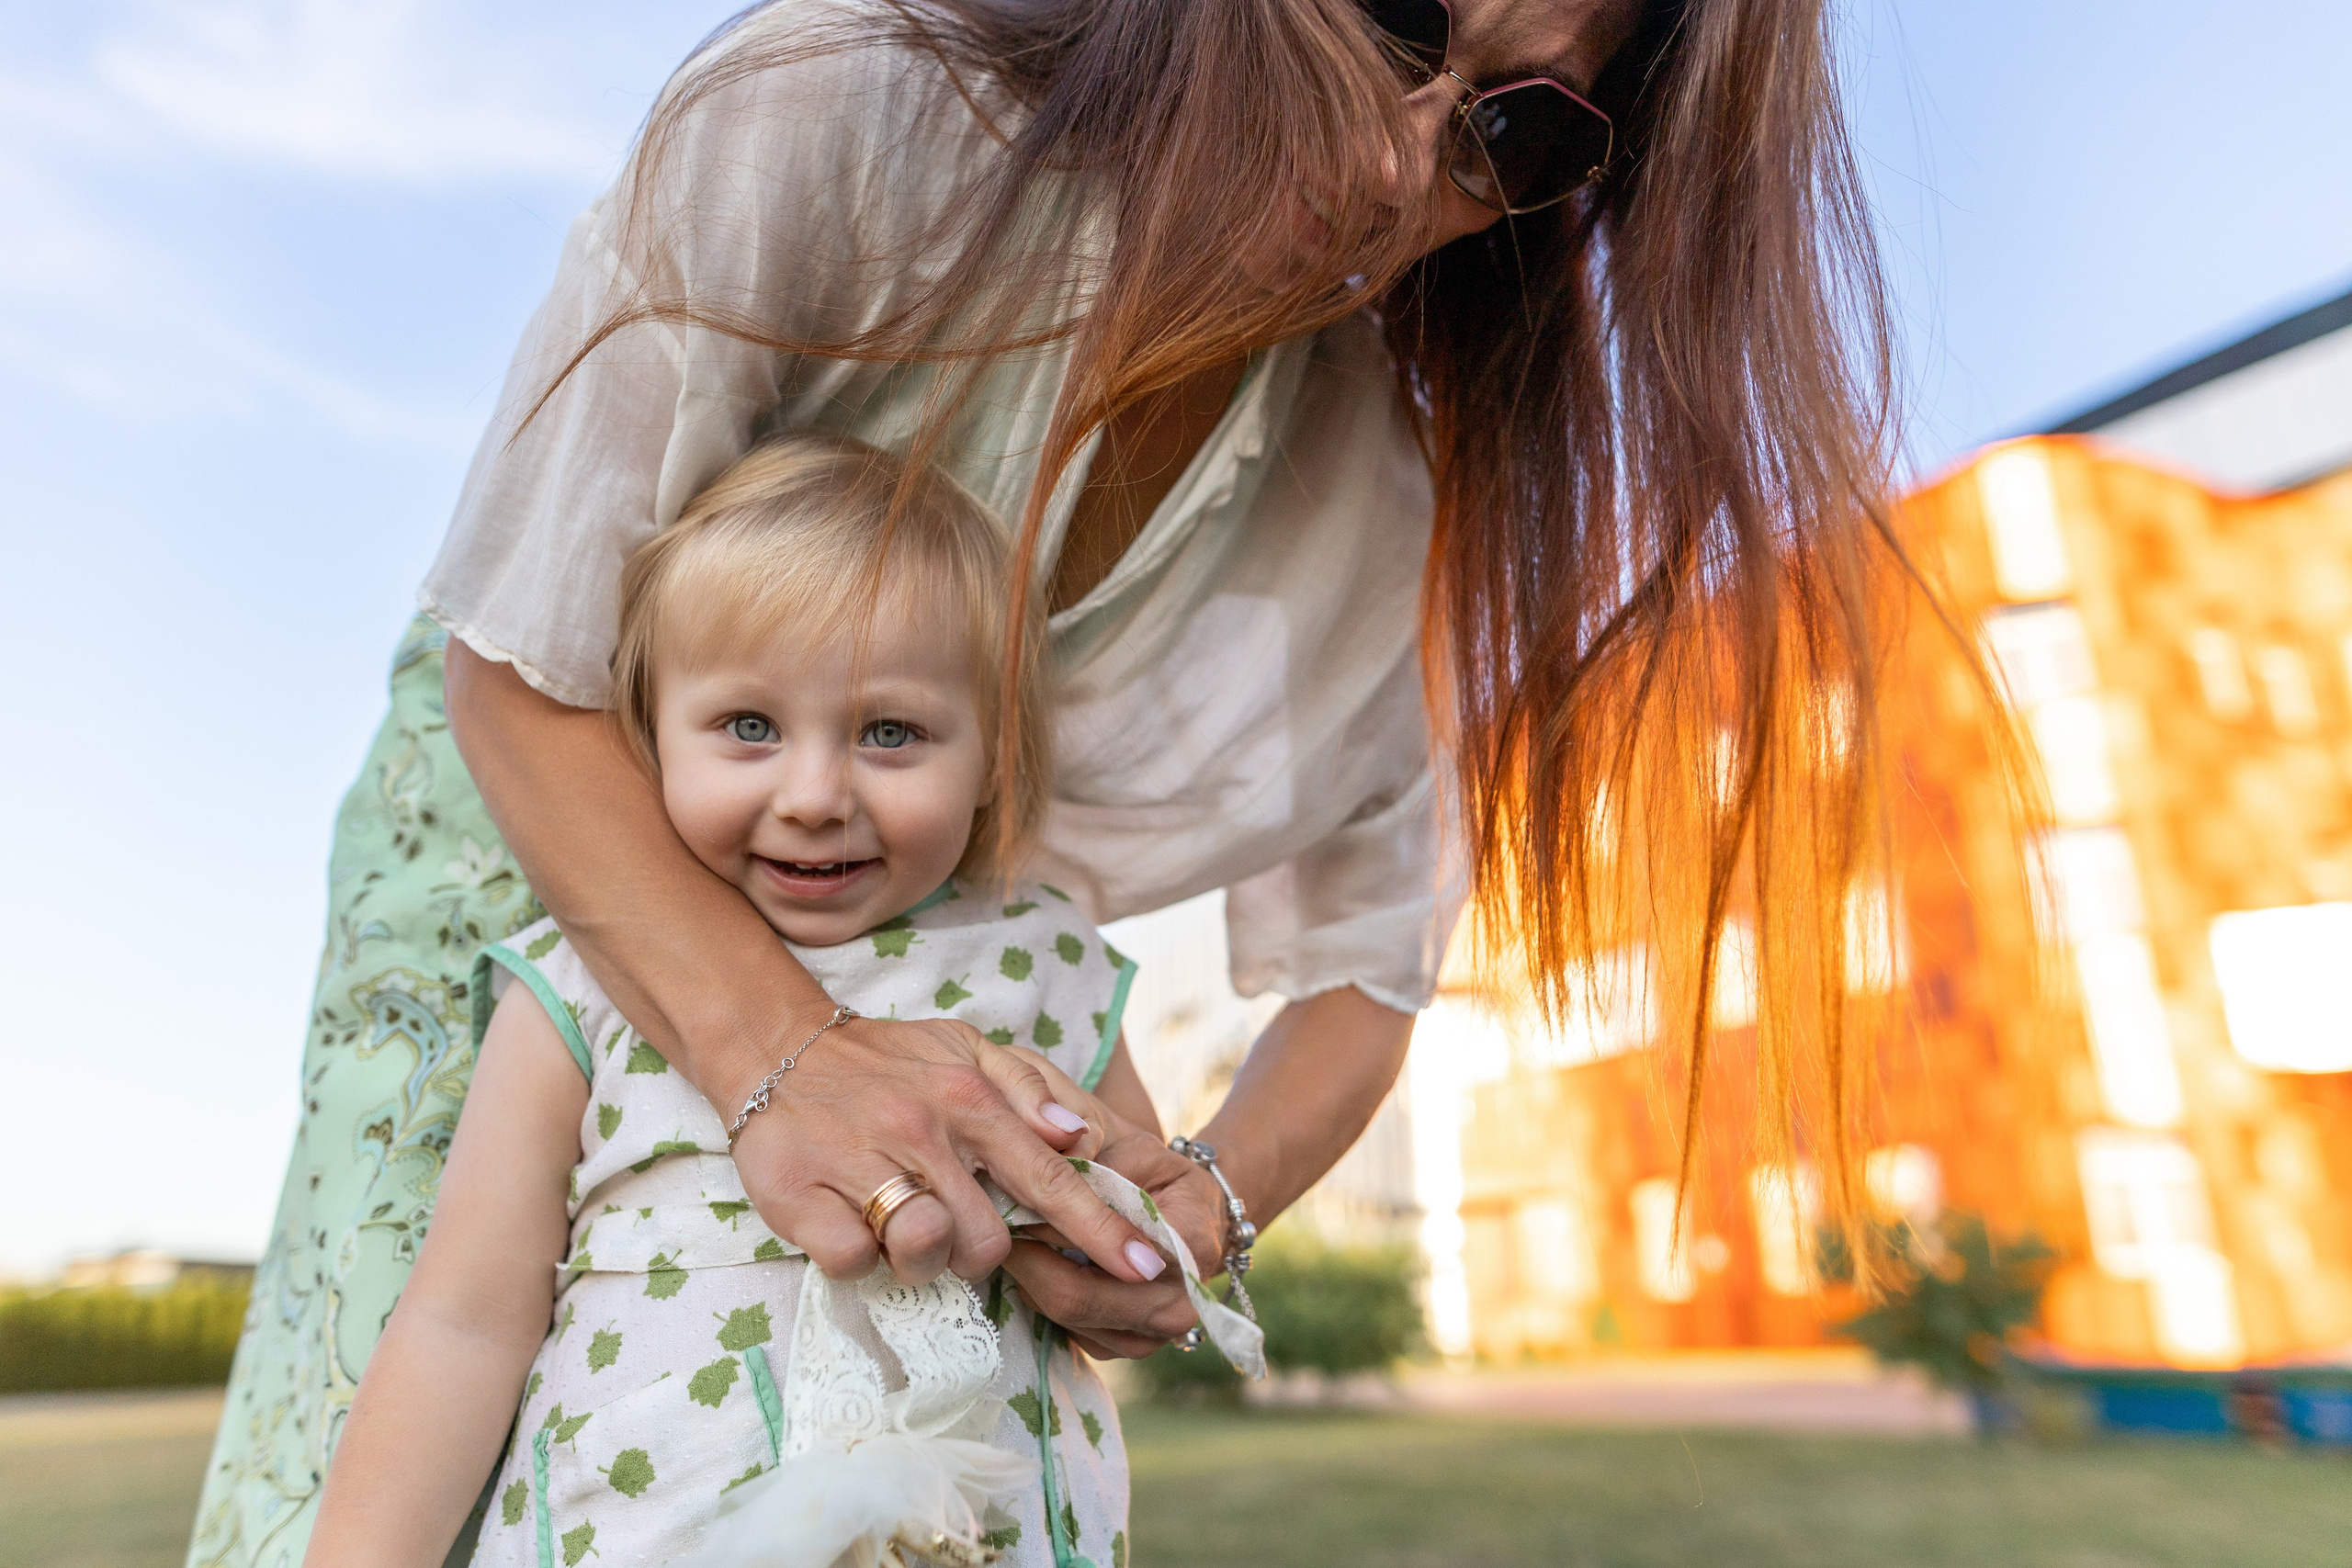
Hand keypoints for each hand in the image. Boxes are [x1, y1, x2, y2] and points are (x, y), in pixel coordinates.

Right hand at [726, 1014, 1158, 1289]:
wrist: (774, 1047)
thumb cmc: (886, 1062)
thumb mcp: (964, 1049)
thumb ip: (1027, 1089)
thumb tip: (1080, 1137)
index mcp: (968, 1096)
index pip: (1049, 1178)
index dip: (1101, 1231)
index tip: (1147, 1269)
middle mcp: (919, 1127)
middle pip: (985, 1241)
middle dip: (977, 1251)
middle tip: (947, 1219)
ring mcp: (858, 1162)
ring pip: (923, 1253)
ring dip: (919, 1255)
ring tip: (899, 1218)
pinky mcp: (798, 1197)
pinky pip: (853, 1262)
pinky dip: (857, 1255)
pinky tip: (850, 1219)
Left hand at [1000, 1121, 1228, 1359]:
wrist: (1190, 1215)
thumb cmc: (1157, 1174)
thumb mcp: (1133, 1145)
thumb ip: (1093, 1152)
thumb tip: (1047, 1162)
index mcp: (1189, 1249)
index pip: (1103, 1252)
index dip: (1050, 1227)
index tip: (1011, 1196)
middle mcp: (1178, 1306)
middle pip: (1074, 1299)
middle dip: (1026, 1258)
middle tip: (991, 1219)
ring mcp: (1150, 1338)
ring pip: (1061, 1317)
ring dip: (1028, 1277)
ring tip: (1010, 1233)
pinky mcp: (1121, 1349)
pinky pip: (1064, 1329)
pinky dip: (1041, 1293)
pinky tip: (1036, 1258)